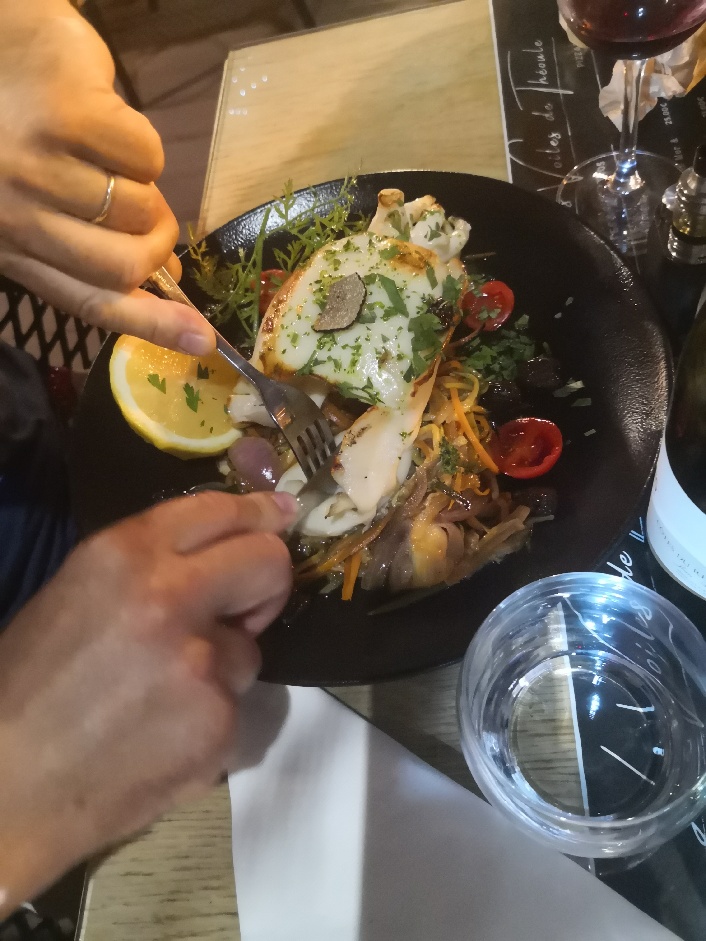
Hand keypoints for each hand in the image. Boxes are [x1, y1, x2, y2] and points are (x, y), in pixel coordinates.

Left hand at [0, 0, 214, 354]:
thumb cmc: (17, 124)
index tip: (204, 341)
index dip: (153, 325)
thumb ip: (91, 247)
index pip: (90, 302)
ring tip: (110, 158)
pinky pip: (148, 157)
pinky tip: (107, 121)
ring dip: (143, 185)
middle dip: (157, 246)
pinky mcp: (68, 117)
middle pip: (124, 267)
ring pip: (140, 210)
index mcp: (8, 246)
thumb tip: (169, 276)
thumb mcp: (41, 200)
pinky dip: (142, 143)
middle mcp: (13, 215)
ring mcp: (36, 166)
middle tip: (158, 224)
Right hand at [0, 489, 295, 914]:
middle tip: (244, 608)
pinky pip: (234, 706)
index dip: (257, 512)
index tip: (281, 515)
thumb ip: (151, 568)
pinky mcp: (219, 722)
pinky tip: (162, 736)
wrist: (6, 789)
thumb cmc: (25, 687)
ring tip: (161, 696)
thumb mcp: (78, 595)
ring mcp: (201, 663)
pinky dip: (209, 718)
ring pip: (252, 649)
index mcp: (124, 555)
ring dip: (222, 666)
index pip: (218, 511)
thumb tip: (216, 556)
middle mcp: (169, 597)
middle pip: (267, 562)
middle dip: (267, 582)